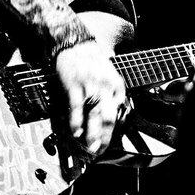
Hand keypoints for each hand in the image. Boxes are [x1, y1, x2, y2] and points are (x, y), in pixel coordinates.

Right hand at [55, 40, 125, 156]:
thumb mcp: (110, 76)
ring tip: (90, 147)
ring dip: (92, 134)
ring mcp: (90, 86)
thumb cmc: (92, 61)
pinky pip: (76, 107)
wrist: (76, 44)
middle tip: (99, 151)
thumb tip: (112, 117)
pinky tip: (76, 132)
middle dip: (105, 137)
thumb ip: (112, 95)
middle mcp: (106, 87)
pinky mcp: (74, 84)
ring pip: (93, 114)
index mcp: (116, 86)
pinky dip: (76, 121)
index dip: (115, 131)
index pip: (120, 113)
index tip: (108, 143)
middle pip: (108, 117)